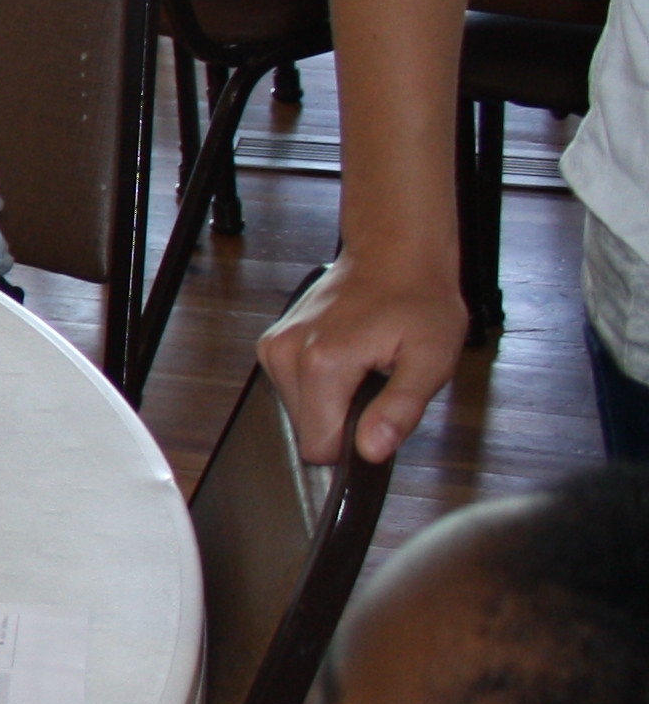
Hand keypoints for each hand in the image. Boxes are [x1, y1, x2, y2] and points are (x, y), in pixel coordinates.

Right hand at [259, 249, 461, 461]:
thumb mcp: (432, 360)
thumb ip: (400, 410)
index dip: (355, 442)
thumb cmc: (418, 299)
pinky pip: (292, 390)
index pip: (319, 447)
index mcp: (323, 363)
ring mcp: (274, 347)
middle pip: (307, 431)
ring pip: (298, 413)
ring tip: (363, 367)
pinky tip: (345, 358)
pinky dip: (320, 385)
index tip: (379, 412)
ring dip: (332, 402)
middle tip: (377, 382)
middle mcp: (286, 354)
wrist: (394, 253)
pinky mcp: (271, 344)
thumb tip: (371, 450)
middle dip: (344, 419)